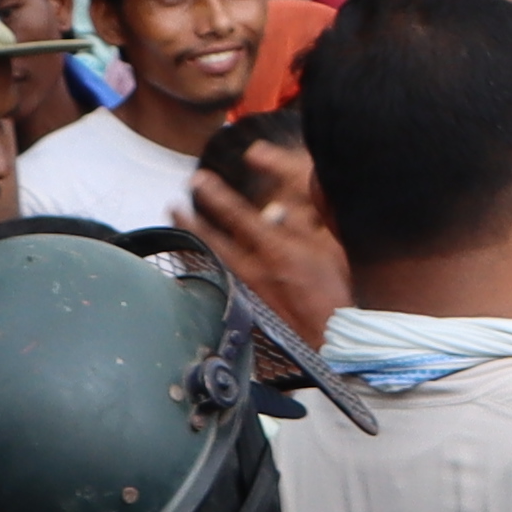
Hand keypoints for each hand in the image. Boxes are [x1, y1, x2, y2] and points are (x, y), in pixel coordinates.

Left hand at [182, 168, 348, 346]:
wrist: (334, 332)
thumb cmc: (337, 290)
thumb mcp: (327, 248)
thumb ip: (299, 226)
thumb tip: (275, 210)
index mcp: (276, 251)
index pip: (238, 216)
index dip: (216, 196)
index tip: (200, 180)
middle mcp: (257, 268)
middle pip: (214, 240)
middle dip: (192, 221)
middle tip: (173, 205)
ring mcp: (251, 286)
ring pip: (215, 256)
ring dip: (196, 238)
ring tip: (181, 224)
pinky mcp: (252, 298)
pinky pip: (224, 271)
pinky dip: (210, 257)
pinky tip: (205, 253)